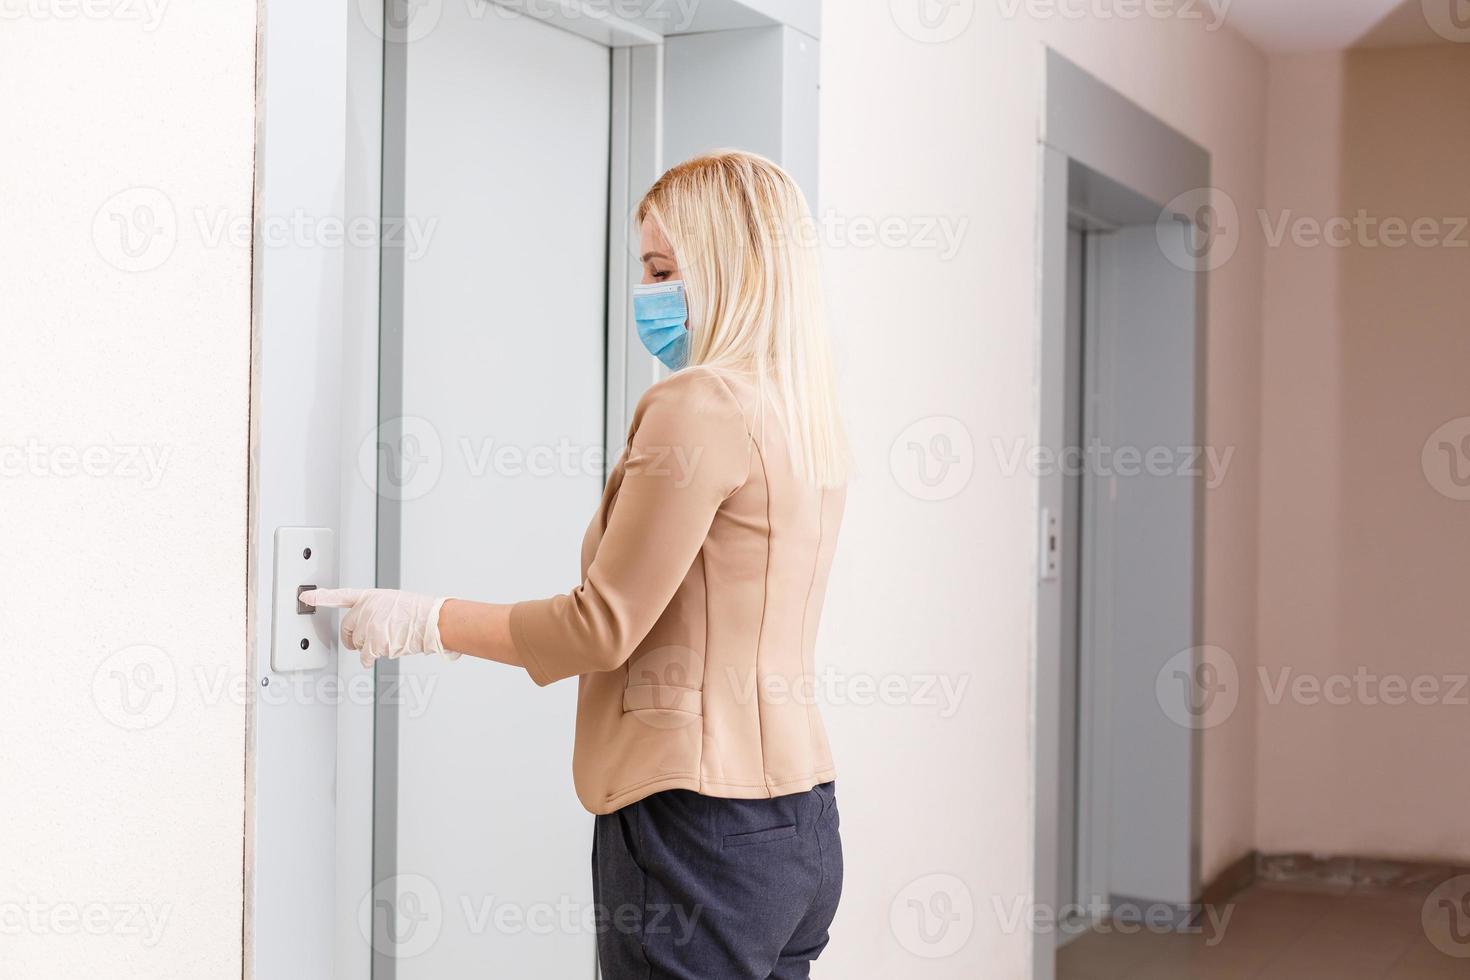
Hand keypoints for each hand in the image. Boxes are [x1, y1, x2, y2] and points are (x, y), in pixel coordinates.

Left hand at [299, 588, 455, 668]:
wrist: (432, 620)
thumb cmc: (419, 612)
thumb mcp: (394, 602)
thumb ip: (375, 611)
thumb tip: (368, 628)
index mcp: (370, 597)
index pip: (340, 596)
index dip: (321, 597)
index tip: (305, 598)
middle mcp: (366, 609)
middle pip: (347, 630)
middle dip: (354, 640)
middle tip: (368, 641)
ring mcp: (368, 625)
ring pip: (358, 646)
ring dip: (370, 649)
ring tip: (391, 639)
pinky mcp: (373, 642)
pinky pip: (366, 657)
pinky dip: (373, 659)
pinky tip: (389, 648)